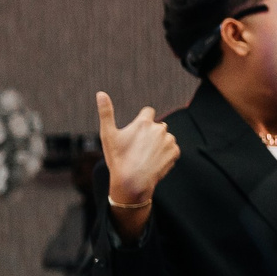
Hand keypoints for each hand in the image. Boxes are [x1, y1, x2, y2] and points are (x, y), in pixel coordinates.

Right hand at [95, 91, 178, 214]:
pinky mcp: (176, 152)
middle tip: (137, 148)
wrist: (132, 182)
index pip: (148, 112)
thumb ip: (106, 112)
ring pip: (164, 138)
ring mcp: (169, 140)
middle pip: (156, 126)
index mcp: (144, 122)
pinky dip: (164, 154)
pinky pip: (171, 149)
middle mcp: (160, 129)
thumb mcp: (108, 135)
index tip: (136, 132)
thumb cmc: (118, 158)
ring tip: (145, 156)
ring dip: (158, 144)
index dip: (142, 120)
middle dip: (149, 134)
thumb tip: (100, 93)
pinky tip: (153, 162)